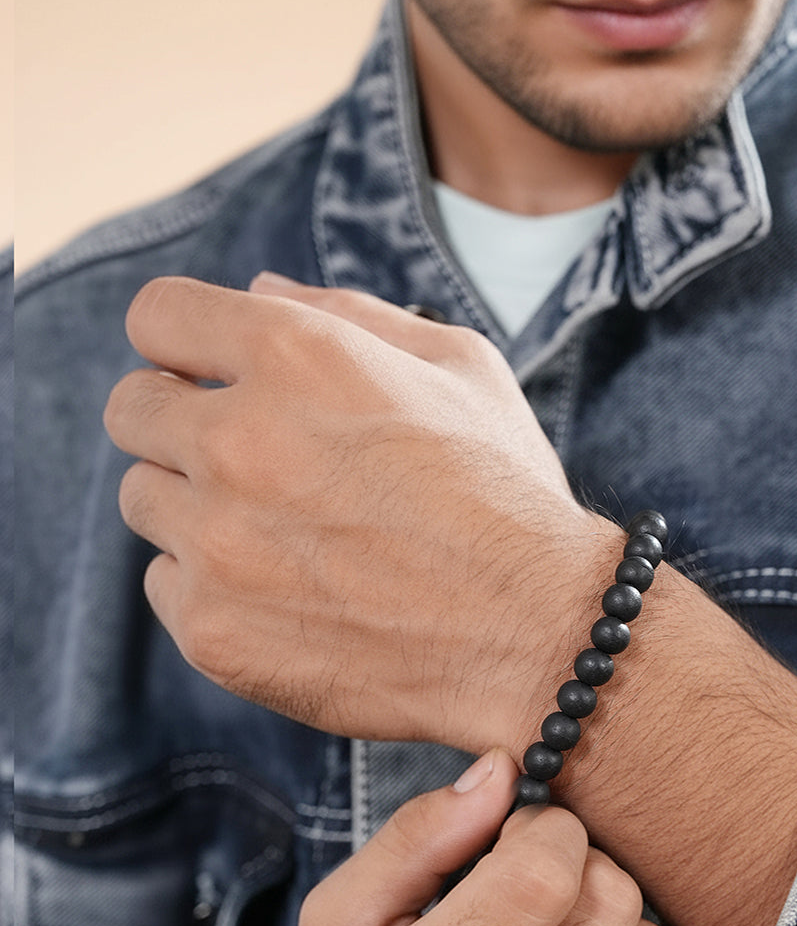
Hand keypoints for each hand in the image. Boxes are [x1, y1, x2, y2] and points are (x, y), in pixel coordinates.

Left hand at [104, 274, 612, 750]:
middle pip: (130, 408)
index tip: (209, 374)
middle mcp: (238, 441)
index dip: (183, 343)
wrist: (538, 638)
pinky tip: (288, 595)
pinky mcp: (212, 630)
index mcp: (295, 354)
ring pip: (143, 500)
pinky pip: (166, 586)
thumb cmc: (507, 496)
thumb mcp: (461, 366)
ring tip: (284, 535)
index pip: (156, 317)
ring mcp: (217, 543)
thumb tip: (255, 287)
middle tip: (251, 461)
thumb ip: (350, 311)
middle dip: (179, 422)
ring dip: (196, 508)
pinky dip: (212, 588)